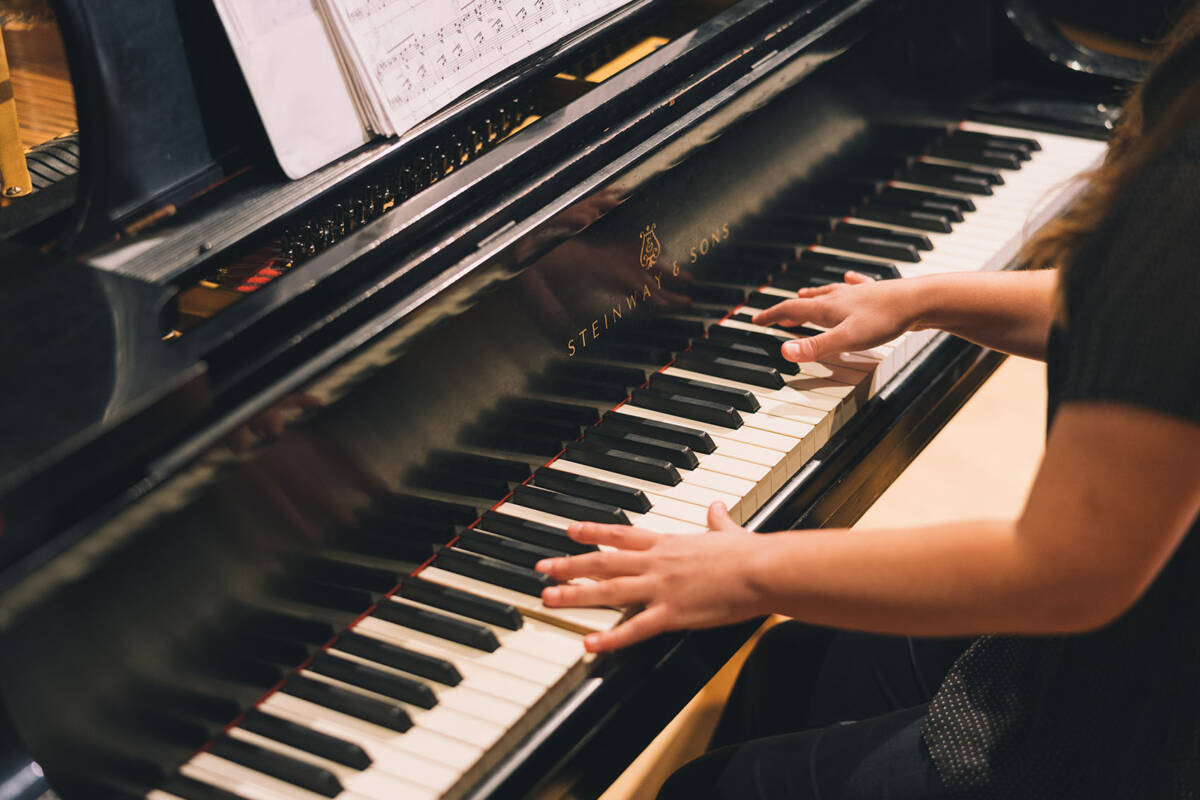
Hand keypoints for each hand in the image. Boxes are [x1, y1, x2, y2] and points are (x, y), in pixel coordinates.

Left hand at [536, 503, 764, 651]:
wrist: (762, 569)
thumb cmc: (749, 552)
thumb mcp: (728, 531)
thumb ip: (717, 520)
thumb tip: (717, 507)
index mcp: (668, 543)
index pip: (621, 536)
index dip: (592, 533)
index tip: (569, 532)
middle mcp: (656, 563)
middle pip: (603, 563)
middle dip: (569, 566)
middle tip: (541, 569)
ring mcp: (661, 588)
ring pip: (608, 591)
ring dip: (575, 594)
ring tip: (549, 598)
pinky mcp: (672, 614)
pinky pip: (634, 629)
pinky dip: (610, 638)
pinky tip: (589, 644)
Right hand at [751, 272, 918, 362]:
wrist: (919, 301)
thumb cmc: (885, 320)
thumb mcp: (846, 339)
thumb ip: (815, 347)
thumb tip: (784, 352)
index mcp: (827, 309)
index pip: (790, 310)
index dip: (771, 316)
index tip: (755, 320)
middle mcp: (838, 298)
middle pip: (807, 302)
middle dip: (788, 309)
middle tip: (776, 315)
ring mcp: (857, 294)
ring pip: (828, 293)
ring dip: (812, 297)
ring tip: (803, 296)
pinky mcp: (875, 293)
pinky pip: (856, 285)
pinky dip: (848, 283)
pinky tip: (850, 278)